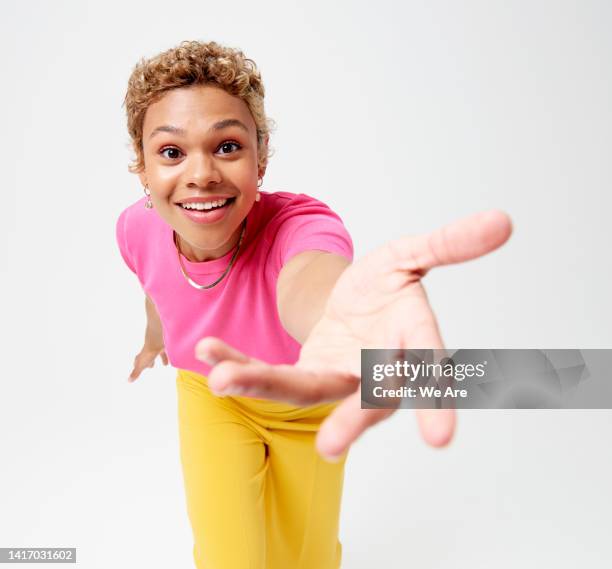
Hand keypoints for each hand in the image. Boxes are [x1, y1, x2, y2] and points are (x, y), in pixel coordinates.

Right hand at [128, 343, 168, 381]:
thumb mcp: (141, 365)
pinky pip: (168, 350)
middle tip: (151, 366)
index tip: (136, 367)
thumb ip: (136, 372)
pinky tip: (174, 359)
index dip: (137, 364)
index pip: (138, 360)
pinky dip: (169, 355)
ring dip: (161, 358)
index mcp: (142, 355)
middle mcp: (149, 350)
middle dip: (150, 361)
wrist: (157, 339)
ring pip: (159, 353)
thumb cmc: (148, 353)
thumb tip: (128, 380)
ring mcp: (158, 346)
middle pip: (148, 356)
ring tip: (165, 364)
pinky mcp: (166, 344)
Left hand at [194, 210, 512, 459]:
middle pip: (365, 399)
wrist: (356, 304)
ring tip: (222, 379)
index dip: (437, 400)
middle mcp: (374, 372)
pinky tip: (207, 350)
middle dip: (350, 421)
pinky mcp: (303, 374)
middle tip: (333, 448)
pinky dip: (239, 360)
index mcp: (410, 343)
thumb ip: (450, 243)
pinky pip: (269, 372)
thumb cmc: (387, 286)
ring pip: (303, 389)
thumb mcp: (412, 256)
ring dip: (264, 384)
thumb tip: (502, 220)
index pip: (427, 370)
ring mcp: (335, 378)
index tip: (441, 437)